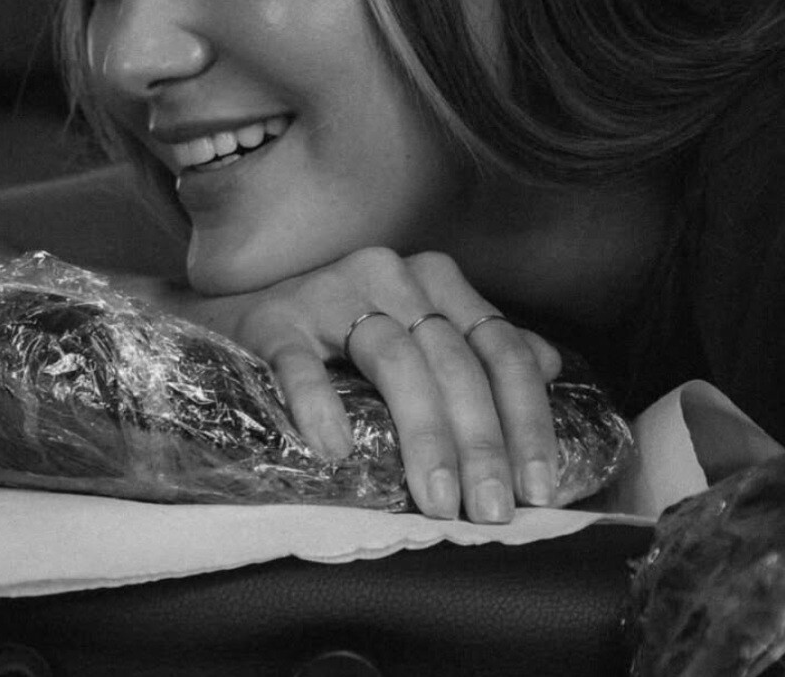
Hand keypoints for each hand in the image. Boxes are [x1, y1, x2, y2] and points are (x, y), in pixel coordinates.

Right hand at [181, 247, 560, 522]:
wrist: (234, 320)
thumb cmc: (336, 335)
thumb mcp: (415, 334)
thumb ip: (477, 346)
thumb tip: (550, 363)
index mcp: (435, 279)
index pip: (499, 345)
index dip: (526, 417)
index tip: (539, 487)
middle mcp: (391, 275)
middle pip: (453, 360)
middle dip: (481, 441)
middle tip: (491, 510)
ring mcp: (330, 291)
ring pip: (395, 359)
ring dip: (424, 434)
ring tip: (438, 498)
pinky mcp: (276, 319)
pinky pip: (302, 362)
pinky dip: (321, 405)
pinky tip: (337, 451)